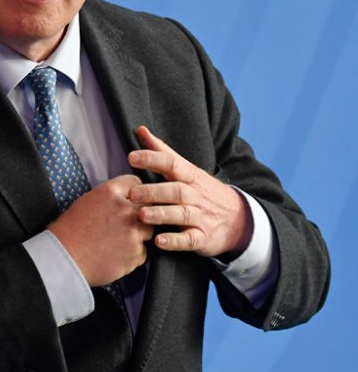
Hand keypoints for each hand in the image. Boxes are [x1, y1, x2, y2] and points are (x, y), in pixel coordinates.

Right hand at [47, 175, 152, 286]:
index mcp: (110, 192)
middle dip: (139, 214)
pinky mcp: (137, 252)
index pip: (135, 183)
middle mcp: (125, 208)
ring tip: (116, 242)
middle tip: (123, 224)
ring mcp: (133, 231)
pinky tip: (115, 255)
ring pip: (148, 230)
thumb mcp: (85, 202)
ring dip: (138, 236)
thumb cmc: (69, 231)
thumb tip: (124, 198)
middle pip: (147, 206)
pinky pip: (142, 252)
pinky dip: (132, 255)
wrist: (64, 258)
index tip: (130, 200)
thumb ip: (109, 198)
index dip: (133, 192)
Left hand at [127, 126, 250, 257]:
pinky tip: (159, 242)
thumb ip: (162, 151)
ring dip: (161, 214)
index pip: (173, 164)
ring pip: (182, 214)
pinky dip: (175, 241)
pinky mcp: (203, 238)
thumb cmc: (201, 190)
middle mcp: (196, 195)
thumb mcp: (186, 169)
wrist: (238, 218)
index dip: (153, 159)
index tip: (132, 157)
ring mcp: (201, 217)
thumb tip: (140, 129)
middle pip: (176, 190)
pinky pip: (190, 240)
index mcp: (190, 176)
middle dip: (154, 191)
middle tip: (132, 193)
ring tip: (142, 215)